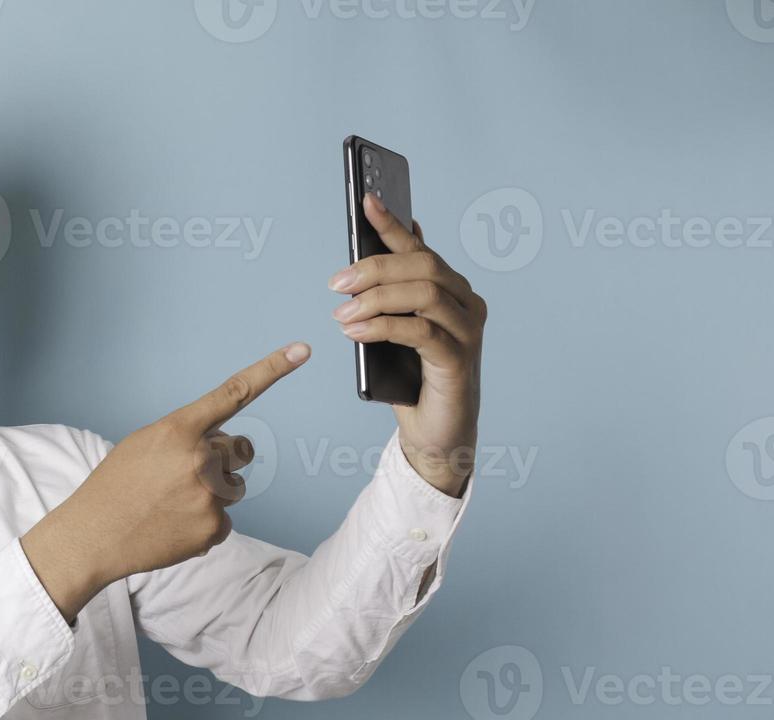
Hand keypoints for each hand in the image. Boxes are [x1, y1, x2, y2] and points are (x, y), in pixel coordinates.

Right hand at [66, 343, 311, 582]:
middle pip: (241, 449)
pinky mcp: (212, 528)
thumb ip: (186, 436)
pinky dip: (203, 524)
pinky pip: (224, 520)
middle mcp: (200, 458)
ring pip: (234, 486)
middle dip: (224, 458)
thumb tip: (224, 447)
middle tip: (186, 475)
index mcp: (179, 430)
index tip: (302, 350)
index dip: (272, 369)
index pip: (234, 392)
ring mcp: (209, 495)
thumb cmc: (116, 486)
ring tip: (171, 504)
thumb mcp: (143, 444)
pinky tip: (173, 527)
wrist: (93, 537)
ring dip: (212, 493)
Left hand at [329, 192, 485, 496]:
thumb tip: (373, 256)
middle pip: (424, 267)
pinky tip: (355, 331)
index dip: (393, 223)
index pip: (420, 248)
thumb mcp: (396, 330)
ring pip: (424, 294)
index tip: (366, 200)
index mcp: (451, 290)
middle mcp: (467, 304)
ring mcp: (467, 332)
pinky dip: (384, 326)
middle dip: (376, 267)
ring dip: (376, 298)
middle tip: (337, 282)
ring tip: (341, 311)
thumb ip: (392, 295)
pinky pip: (421, 331)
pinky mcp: (458, 361)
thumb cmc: (414, 380)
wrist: (434, 434)